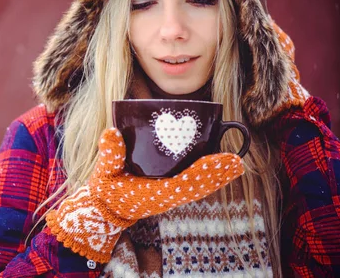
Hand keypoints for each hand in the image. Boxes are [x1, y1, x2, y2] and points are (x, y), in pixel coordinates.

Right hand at [46, 128, 243, 262]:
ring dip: (217, 177)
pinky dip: (208, 178)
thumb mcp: (103, 172)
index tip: (219, 160)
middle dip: (217, 175)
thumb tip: (112, 132)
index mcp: (152, 194)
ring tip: (235, 164)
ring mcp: (170, 196)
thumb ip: (108, 155)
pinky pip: (194, 186)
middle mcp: (166, 198)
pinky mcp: (171, 192)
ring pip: (198, 188)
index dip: (202, 173)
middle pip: (197, 187)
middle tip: (236, 162)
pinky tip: (220, 168)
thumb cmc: (106, 188)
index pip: (182, 184)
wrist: (106, 208)